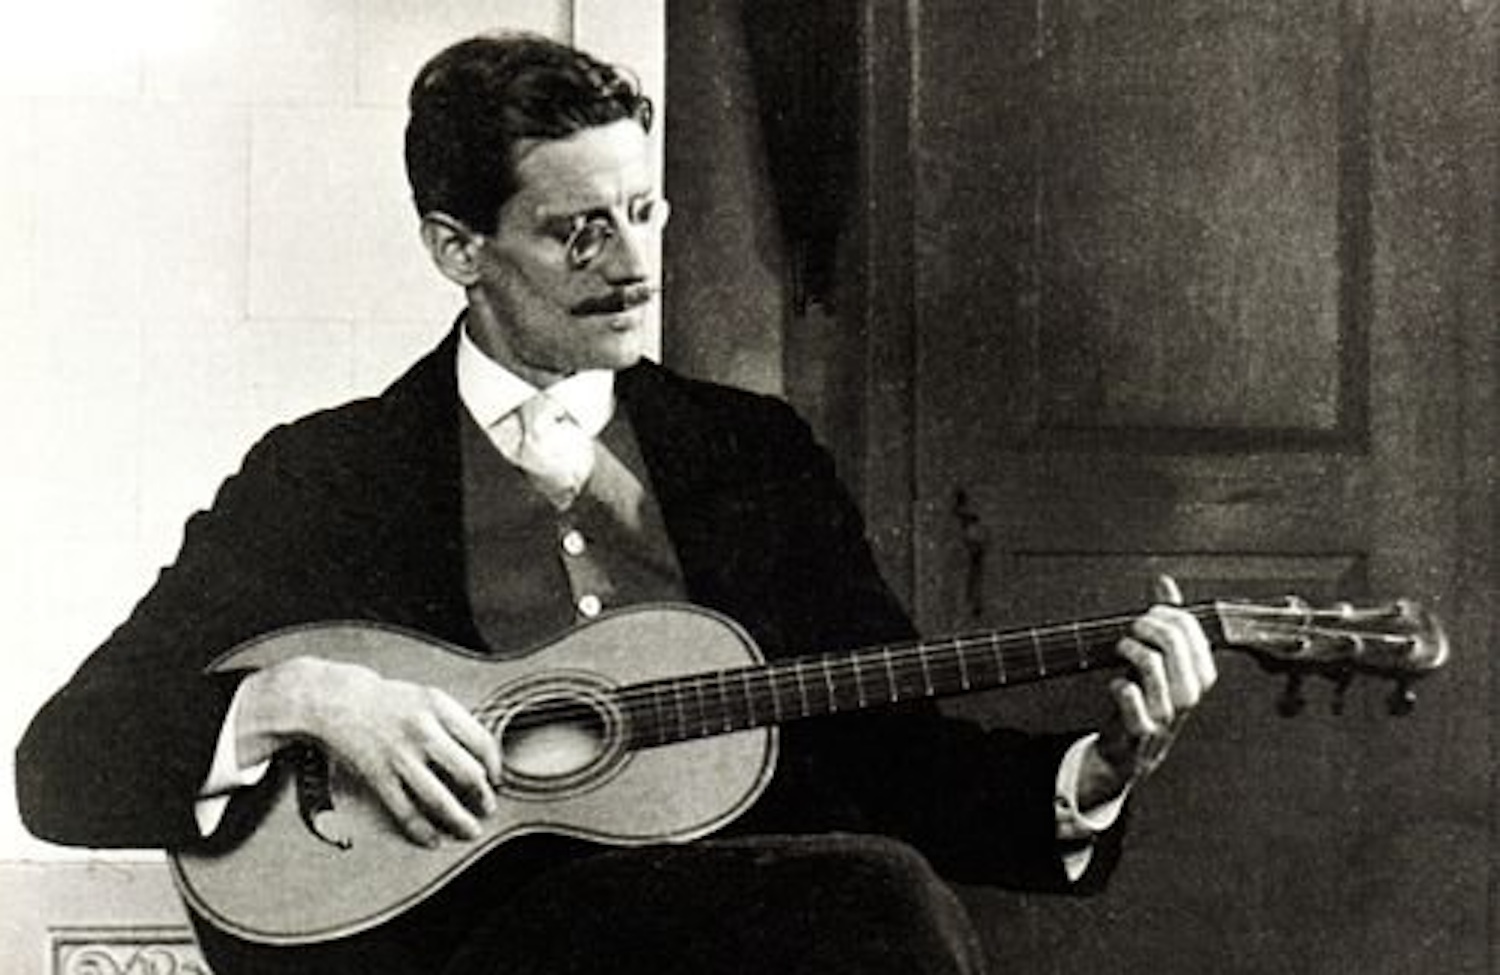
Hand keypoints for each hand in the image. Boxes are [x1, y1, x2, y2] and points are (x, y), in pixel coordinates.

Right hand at [236, 657, 502, 847]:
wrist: (336, 700)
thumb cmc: (386, 701)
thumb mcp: (425, 696)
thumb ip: (453, 720)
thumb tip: (482, 754)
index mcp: (438, 706)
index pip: (481, 741)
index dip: (495, 765)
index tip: (496, 778)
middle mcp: (422, 730)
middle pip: (467, 773)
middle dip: (483, 796)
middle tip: (488, 808)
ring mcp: (399, 756)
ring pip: (439, 798)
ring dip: (459, 820)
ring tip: (469, 830)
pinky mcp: (378, 776)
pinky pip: (405, 811)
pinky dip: (422, 829)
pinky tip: (432, 838)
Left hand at [1079, 575, 1216, 806]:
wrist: (1130, 753)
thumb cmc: (1146, 699)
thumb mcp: (1161, 662)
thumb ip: (1165, 622)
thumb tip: (1164, 583)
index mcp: (1200, 677)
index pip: (1194, 632)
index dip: (1168, 614)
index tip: (1150, 614)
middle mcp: (1189, 696)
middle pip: (1173, 644)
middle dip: (1147, 625)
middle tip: (1132, 628)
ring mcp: (1166, 715)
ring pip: (1152, 666)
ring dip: (1131, 649)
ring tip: (1121, 648)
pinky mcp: (1140, 731)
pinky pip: (1131, 698)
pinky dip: (1120, 686)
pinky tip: (1117, 684)